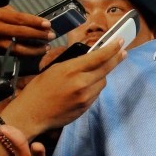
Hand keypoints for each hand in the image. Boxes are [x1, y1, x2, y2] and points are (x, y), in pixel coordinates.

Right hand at [0, 6, 53, 55]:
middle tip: (51, 35)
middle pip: (22, 33)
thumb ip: (12, 13)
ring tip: (46, 47)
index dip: (36, 22)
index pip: (21, 18)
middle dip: (39, 35)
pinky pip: (14, 53)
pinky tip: (35, 51)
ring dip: (35, 48)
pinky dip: (25, 53)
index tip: (48, 24)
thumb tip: (30, 19)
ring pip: (19, 48)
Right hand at [0, 39, 125, 136]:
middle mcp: (82, 83)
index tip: (121, 41)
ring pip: (103, 82)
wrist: (32, 114)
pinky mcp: (86, 108)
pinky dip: (94, 88)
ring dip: (102, 76)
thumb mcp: (55, 69)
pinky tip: (84, 88)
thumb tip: (91, 58)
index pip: (99, 57)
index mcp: (71, 69)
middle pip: (106, 69)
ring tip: (92, 74)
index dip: (112, 48)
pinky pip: (96, 94)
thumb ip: (74, 64)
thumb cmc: (39, 89)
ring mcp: (85, 97)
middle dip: (116, 59)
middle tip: (123, 52)